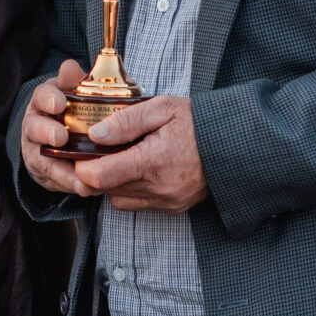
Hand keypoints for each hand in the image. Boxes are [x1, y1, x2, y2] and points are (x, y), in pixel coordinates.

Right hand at [20, 62, 91, 197]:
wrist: (63, 133)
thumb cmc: (73, 107)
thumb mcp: (73, 90)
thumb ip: (73, 80)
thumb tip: (70, 66)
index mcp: (43, 101)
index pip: (41, 97)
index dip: (49, 99)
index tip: (60, 103)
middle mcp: (34, 125)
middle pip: (34, 128)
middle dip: (47, 133)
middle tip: (61, 137)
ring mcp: (36, 150)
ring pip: (42, 161)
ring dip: (62, 171)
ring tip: (81, 180)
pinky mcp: (44, 172)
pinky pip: (54, 181)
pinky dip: (70, 186)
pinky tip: (87, 189)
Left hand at [72, 95, 208, 212]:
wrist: (233, 144)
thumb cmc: (198, 122)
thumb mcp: (162, 108)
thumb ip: (126, 121)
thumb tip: (95, 135)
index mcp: (153, 161)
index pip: (100, 177)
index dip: (83, 168)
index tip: (82, 154)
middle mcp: (158, 188)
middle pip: (107, 190)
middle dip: (98, 172)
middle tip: (103, 150)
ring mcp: (167, 201)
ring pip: (120, 199)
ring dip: (115, 182)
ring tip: (125, 158)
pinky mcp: (174, 208)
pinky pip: (139, 205)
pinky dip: (133, 190)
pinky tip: (142, 170)